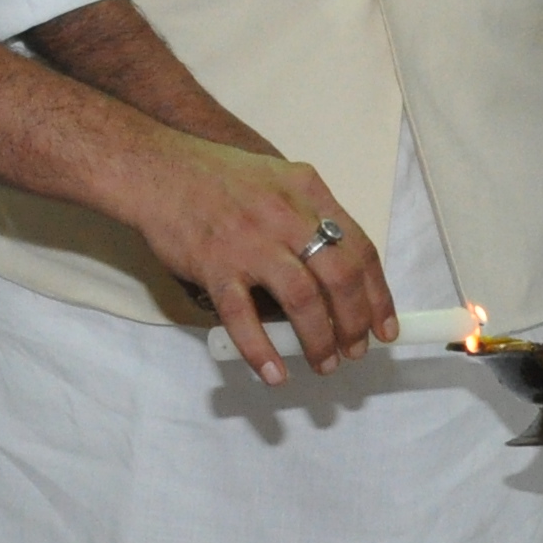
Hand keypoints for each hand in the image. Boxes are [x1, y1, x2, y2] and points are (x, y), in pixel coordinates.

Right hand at [114, 127, 396, 382]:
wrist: (157, 169)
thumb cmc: (216, 177)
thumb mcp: (277, 180)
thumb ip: (308, 216)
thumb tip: (337, 272)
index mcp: (307, 192)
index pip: (360, 249)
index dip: (379, 295)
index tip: (385, 327)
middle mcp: (286, 215)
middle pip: (339, 277)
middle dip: (355, 323)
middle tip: (355, 350)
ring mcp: (250, 241)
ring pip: (302, 299)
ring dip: (319, 339)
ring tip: (323, 363)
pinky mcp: (215, 265)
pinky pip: (244, 316)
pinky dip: (262, 350)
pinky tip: (274, 373)